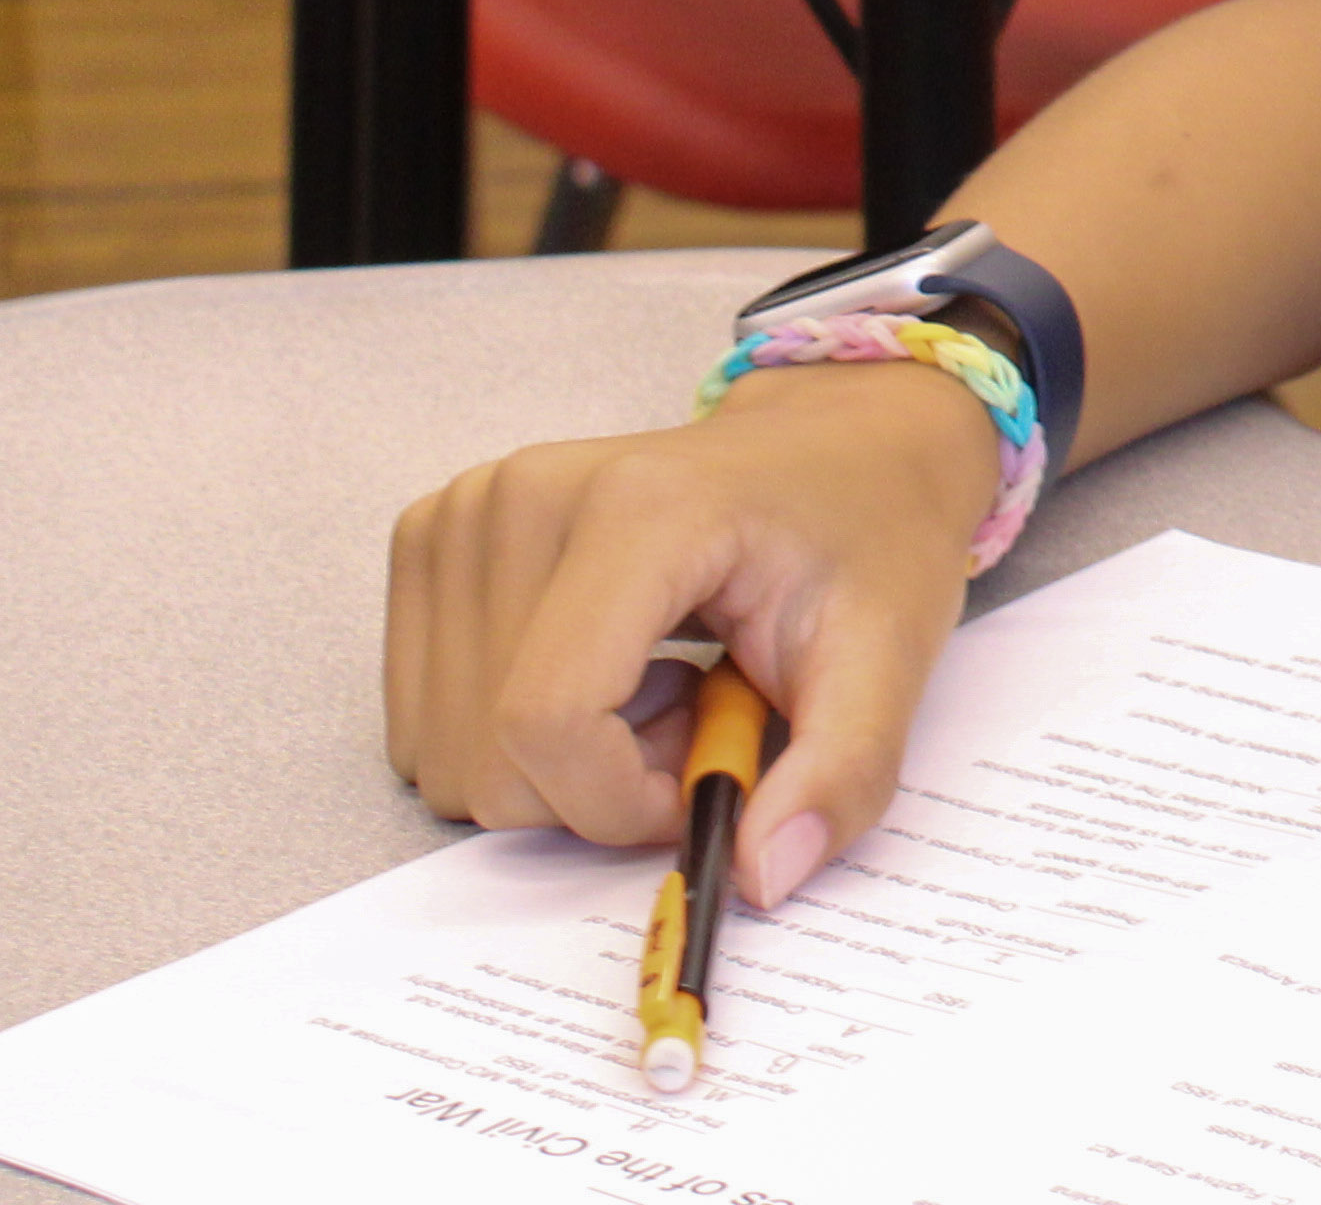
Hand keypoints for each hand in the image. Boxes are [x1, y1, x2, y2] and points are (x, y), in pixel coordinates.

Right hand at [383, 361, 1003, 902]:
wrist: (832, 444)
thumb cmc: (864, 536)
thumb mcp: (890, 654)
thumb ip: (840, 771)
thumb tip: (762, 876)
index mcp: (641, 508)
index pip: (548, 719)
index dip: (617, 801)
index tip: (701, 784)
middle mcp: (526, 494)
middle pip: (491, 753)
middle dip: (597, 785)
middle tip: (696, 716)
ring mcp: (467, 510)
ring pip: (451, 751)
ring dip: (557, 762)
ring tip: (659, 685)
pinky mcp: (434, 535)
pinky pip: (430, 716)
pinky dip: (514, 730)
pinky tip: (605, 668)